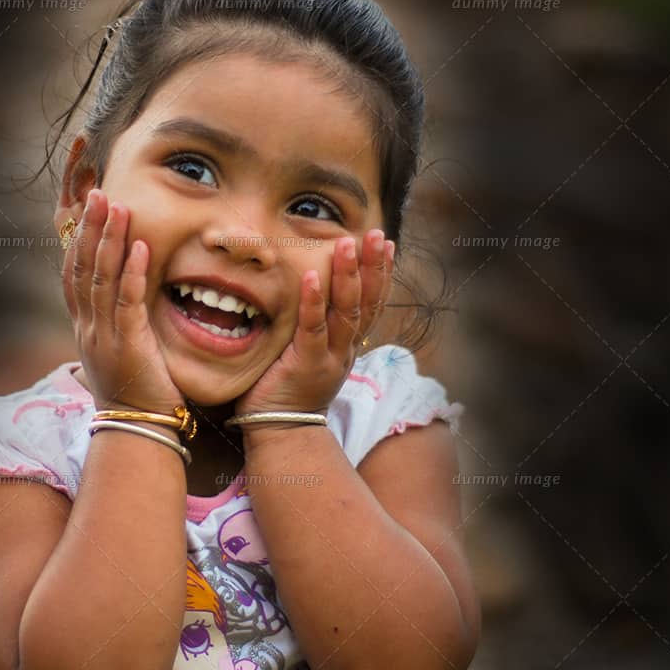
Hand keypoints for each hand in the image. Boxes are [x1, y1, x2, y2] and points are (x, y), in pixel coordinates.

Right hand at [64, 188, 183, 414]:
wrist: (138, 432)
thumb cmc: (136, 393)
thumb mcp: (119, 352)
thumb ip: (118, 323)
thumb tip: (124, 297)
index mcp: (85, 328)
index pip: (73, 275)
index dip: (77, 240)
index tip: (85, 209)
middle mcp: (88, 328)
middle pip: (82, 268)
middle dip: (90, 228)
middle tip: (98, 194)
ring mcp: (104, 336)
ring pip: (101, 279)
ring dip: (110, 240)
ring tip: (118, 206)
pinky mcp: (128, 345)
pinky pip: (128, 302)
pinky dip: (133, 272)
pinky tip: (142, 247)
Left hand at [234, 230, 394, 424]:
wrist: (283, 435)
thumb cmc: (288, 391)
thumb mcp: (310, 355)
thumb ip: (315, 327)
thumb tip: (307, 291)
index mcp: (348, 346)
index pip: (372, 304)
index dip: (381, 274)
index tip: (386, 245)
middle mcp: (345, 350)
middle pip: (367, 303)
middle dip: (374, 267)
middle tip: (378, 234)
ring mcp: (329, 358)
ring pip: (346, 312)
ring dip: (348, 276)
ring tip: (347, 244)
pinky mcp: (305, 365)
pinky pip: (312, 330)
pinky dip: (313, 301)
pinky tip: (310, 276)